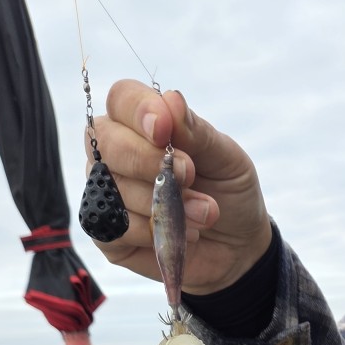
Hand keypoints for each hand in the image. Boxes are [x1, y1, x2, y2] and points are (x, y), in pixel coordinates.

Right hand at [86, 80, 272, 294]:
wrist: (238, 246)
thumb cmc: (229, 193)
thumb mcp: (227, 159)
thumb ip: (197, 132)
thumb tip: (171, 100)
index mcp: (142, 124)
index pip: (122, 99)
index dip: (138, 110)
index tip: (165, 130)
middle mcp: (116, 155)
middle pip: (106, 141)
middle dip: (147, 160)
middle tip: (189, 175)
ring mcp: (107, 193)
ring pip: (113, 188)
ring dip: (162, 204)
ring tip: (202, 215)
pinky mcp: (108, 234)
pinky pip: (113, 229)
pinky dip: (150, 232)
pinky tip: (180, 234)